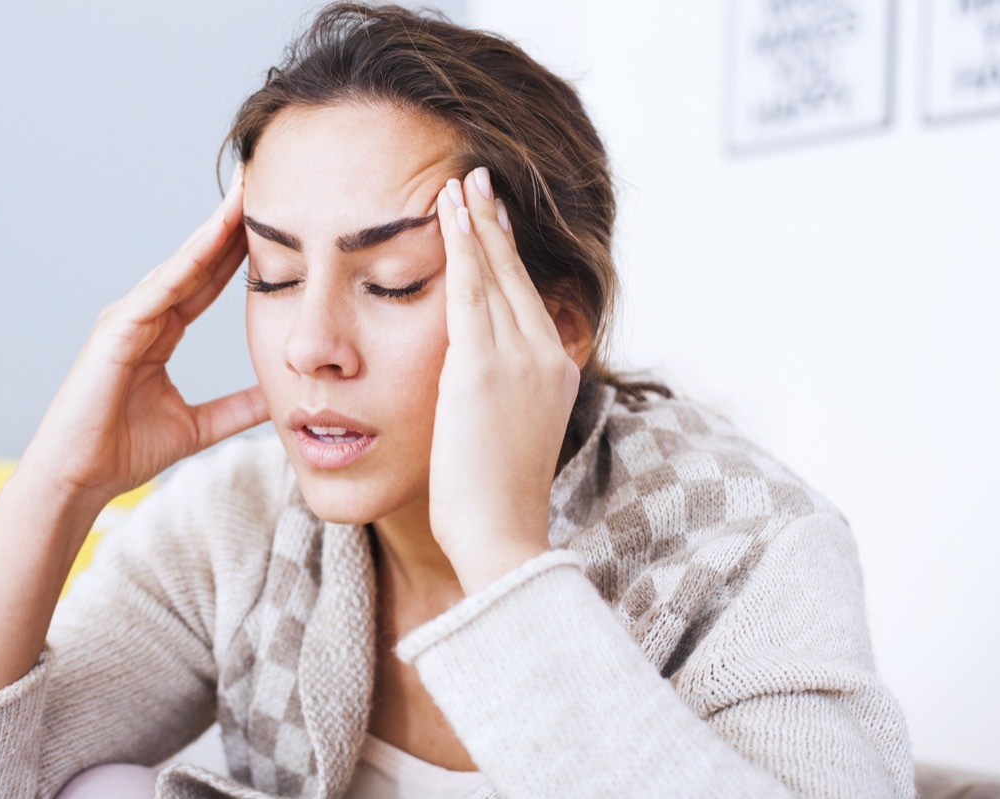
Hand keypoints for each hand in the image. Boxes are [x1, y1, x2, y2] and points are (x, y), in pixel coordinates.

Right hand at [19, 168, 267, 509]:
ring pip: (179, 265)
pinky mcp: (114, 332)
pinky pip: (158, 291)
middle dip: (228, 223)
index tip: (275, 220)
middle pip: (196, 261)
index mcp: (160, 331)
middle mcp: (143, 316)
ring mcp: (126, 319)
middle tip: (261, 182)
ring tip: (244, 194)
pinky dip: (186, 263)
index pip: (208, 280)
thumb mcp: (200, 425)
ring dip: (212, 229)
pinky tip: (212, 237)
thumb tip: (279, 396)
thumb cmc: (123, 451)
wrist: (78, 480)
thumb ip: (237, 408)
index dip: (239, 250)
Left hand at [429, 167, 580, 593]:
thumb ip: (499, 398)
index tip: (492, 219)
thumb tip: (475, 386)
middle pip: (516, 274)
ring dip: (475, 221)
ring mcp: (519, 359)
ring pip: (494, 272)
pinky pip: (470, 289)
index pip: (526, 299)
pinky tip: (445, 211)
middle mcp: (546, 355)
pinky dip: (460, 244)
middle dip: (495, 223)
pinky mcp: (484, 367)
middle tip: (478, 177)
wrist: (501, 539)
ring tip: (457, 180)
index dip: (508, 255)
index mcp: (554, 372)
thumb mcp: (507, 437)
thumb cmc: (494, 502)